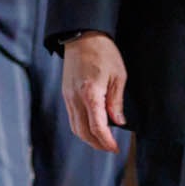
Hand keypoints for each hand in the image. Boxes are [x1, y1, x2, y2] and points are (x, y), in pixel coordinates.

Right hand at [62, 33, 127, 153]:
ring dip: (88, 138)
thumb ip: (116, 102)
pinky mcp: (66, 94)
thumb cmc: (103, 53)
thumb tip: (119, 122)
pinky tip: (92, 127)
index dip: (107, 141)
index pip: (97, 127)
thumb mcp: (118, 76)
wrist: (82, 37)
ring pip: (74, 127)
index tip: (115, 148)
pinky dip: (81, 127)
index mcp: (90, 94)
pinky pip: (71, 117)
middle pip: (83, 132)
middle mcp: (75, 98)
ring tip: (102, 140)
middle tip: (111, 147)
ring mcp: (68, 97)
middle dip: (97, 144)